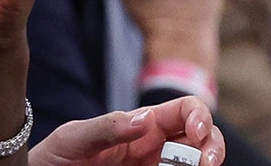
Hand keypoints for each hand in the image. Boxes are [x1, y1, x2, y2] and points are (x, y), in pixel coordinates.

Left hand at [29, 96, 223, 165]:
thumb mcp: (74, 137)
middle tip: (205, 164)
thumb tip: (145, 119)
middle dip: (213, 147)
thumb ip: (106, 127)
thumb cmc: (57, 155)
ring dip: (204, 165)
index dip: (199, 116)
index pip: (184, 111)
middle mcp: (156, 148)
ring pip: (195, 165)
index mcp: (143, 125)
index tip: (196, 134)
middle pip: (202, 140)